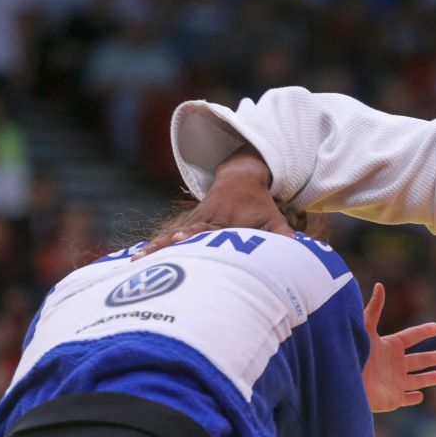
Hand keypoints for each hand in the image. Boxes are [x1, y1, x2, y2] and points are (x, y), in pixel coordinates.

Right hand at [135, 146, 292, 258]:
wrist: (241, 176)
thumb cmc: (261, 205)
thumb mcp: (276, 219)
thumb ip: (285, 239)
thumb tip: (298, 260)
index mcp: (224, 217)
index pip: (206, 227)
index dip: (194, 232)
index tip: (182, 236)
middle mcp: (204, 219)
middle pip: (183, 233)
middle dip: (168, 244)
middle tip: (151, 255)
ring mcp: (192, 221)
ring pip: (171, 235)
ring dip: (156, 248)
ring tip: (138, 260)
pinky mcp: (186, 224)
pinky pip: (167, 237)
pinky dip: (154, 248)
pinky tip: (137, 260)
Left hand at [362, 283, 435, 412]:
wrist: (345, 383)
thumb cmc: (354, 354)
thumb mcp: (365, 328)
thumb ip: (374, 308)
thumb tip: (380, 285)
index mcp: (389, 346)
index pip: (411, 337)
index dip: (424, 332)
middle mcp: (393, 364)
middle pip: (419, 360)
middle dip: (434, 358)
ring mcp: (394, 382)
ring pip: (416, 380)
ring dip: (428, 378)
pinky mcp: (394, 399)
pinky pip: (407, 399)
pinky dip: (414, 398)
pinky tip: (420, 396)